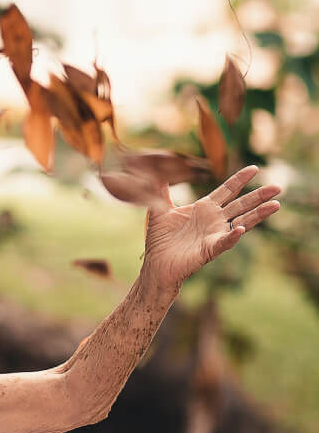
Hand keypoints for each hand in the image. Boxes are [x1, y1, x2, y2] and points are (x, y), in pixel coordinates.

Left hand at [142, 164, 280, 290]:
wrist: (155, 264)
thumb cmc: (159, 240)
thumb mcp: (159, 210)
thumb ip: (161, 190)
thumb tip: (157, 169)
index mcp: (204, 208)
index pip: (227, 190)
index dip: (240, 179)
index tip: (255, 168)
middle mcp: (214, 220)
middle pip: (241, 204)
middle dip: (259, 195)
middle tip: (278, 186)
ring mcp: (214, 235)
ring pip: (242, 222)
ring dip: (258, 214)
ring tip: (276, 205)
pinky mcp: (209, 250)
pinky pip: (224, 242)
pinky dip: (232, 236)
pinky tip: (241, 229)